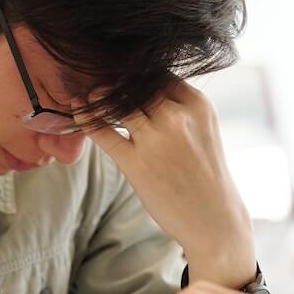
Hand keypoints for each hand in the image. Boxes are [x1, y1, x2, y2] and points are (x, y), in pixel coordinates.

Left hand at [79, 79, 254, 282]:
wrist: (214, 221)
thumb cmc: (205, 175)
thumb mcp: (203, 130)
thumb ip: (178, 107)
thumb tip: (141, 87)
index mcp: (197, 105)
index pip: (158, 73)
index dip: (136, 73)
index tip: (122, 75)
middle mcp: (177, 116)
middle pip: (134, 84)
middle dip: (115, 82)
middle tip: (99, 80)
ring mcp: (156, 139)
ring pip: (116, 102)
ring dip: (99, 96)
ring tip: (89, 95)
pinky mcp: (136, 163)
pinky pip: (103, 131)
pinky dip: (87, 118)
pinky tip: (78, 110)